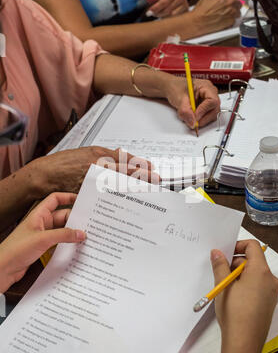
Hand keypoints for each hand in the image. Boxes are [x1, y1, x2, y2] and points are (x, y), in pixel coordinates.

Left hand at [0, 193, 85, 292]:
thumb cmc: (17, 249)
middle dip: (74, 220)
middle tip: (89, 224)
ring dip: (72, 233)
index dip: (67, 197)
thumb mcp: (43, 239)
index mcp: (39, 215)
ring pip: (62, 230)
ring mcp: (42, 236)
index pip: (55, 199)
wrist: (3, 269)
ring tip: (86, 237)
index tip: (82, 201)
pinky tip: (75, 248)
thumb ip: (64, 235)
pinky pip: (59, 242)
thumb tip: (81, 233)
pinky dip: (67, 243)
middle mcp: (41, 223)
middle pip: (62, 216)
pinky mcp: (43, 248)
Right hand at [28, 147, 159, 196]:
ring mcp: (94, 181)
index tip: (152, 169)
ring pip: (119, 185)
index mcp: (99, 155)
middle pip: (126, 172)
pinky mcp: (88, 193)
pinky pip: (106, 196)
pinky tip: (126, 200)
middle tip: (156, 180)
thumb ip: (106, 154)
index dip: (141, 165)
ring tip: (146, 191)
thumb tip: (122, 153)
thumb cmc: (65, 163)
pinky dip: (117, 198)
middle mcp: (98, 167)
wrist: (46, 174)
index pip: (126, 160)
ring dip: (133, 188)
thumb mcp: (87, 152)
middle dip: (143, 177)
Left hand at [146, 0, 188, 17]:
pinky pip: (176, 18)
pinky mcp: (187, 12)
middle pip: (167, 9)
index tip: (148, 13)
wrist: (179, 3)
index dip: (155, 8)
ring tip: (159, 15)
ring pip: (171, 15)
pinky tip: (166, 18)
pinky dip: (169, 19)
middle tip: (153, 14)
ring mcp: (185, 4)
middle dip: (158, 13)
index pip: (163, 2)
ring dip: (163, 17)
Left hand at [164, 77, 219, 129]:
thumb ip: (185, 111)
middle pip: (215, 110)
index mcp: (206, 87)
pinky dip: (200, 120)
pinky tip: (191, 117)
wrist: (171, 88)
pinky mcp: (206, 108)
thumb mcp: (179, 98)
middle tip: (192, 122)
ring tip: (190, 118)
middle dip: (204, 118)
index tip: (195, 117)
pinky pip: (207, 117)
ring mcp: (209, 101)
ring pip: (212, 115)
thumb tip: (192, 122)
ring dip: (201, 120)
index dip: (204, 111)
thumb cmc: (176, 87)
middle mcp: (210, 94)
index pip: (212, 101)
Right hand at [192, 0, 241, 34]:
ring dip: (234, 13)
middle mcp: (230, 2)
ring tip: (226, 16)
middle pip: (238, 3)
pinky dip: (230, 21)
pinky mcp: (231, 21)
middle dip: (234, 5)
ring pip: (238, 12)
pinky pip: (234, 20)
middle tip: (228, 8)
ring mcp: (232, 12)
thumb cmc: (201, 10)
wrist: (199, 21)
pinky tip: (224, 21)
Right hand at [210, 240, 277, 352]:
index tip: (225, 253)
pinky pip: (257, 286)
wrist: (243, 343)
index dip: (238, 245)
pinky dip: (245, 285)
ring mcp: (271, 293)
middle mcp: (270, 280)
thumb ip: (220, 266)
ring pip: (255, 274)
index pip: (253, 246)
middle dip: (236, 263)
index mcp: (261, 271)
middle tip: (220, 272)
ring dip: (239, 275)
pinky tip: (233, 297)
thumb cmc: (235, 314)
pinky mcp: (268, 303)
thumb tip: (217, 253)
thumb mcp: (223, 285)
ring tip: (225, 287)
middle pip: (253, 260)